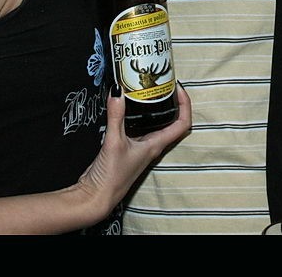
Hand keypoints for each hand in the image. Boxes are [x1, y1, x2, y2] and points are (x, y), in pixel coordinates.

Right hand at [75, 84, 191, 215]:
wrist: (97, 196)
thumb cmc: (111, 176)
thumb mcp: (113, 142)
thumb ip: (116, 116)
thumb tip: (117, 91)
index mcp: (156, 145)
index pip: (182, 123)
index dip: (185, 104)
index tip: (176, 87)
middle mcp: (152, 146)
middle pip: (172, 121)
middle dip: (171, 101)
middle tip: (163, 84)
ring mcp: (141, 147)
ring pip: (155, 124)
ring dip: (155, 108)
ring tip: (148, 90)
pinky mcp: (129, 148)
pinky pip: (140, 127)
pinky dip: (138, 115)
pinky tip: (128, 107)